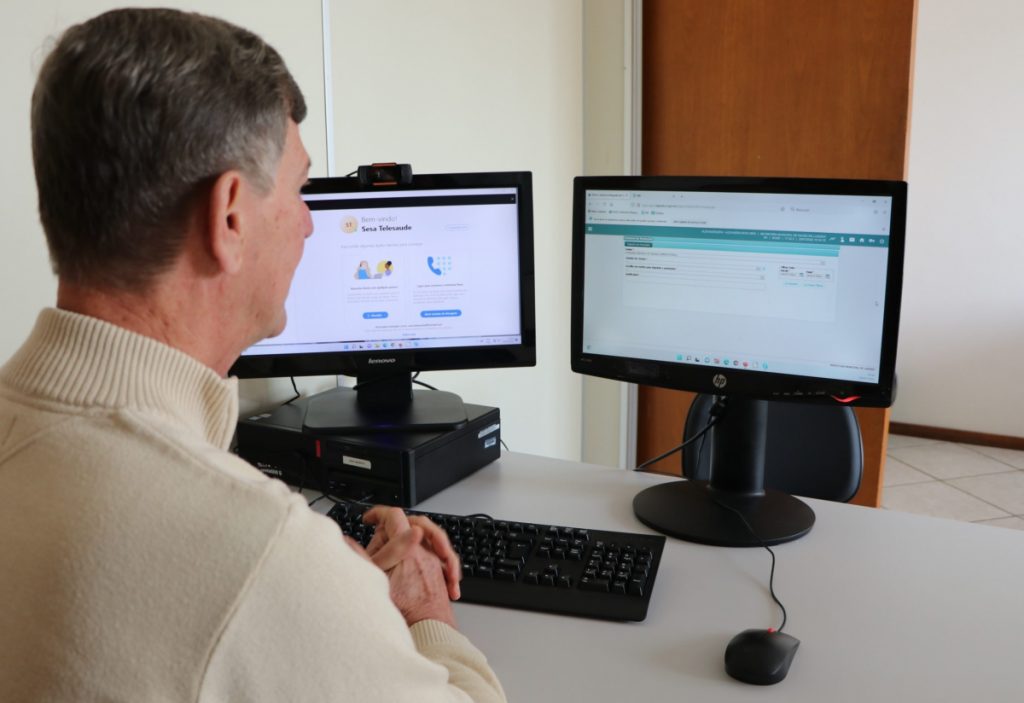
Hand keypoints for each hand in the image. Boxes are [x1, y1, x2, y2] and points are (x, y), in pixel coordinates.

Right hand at [361, 506, 461, 626]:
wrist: (432, 627)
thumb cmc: (407, 610)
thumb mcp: (375, 581)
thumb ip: (360, 557)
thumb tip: (346, 543)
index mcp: (408, 547)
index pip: (394, 516)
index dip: (378, 513)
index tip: (369, 520)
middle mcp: (424, 549)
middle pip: (411, 522)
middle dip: (393, 529)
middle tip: (380, 539)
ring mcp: (434, 559)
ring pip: (422, 536)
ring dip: (405, 542)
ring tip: (391, 558)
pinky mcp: (439, 571)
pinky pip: (432, 552)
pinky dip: (417, 555)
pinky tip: (406, 567)